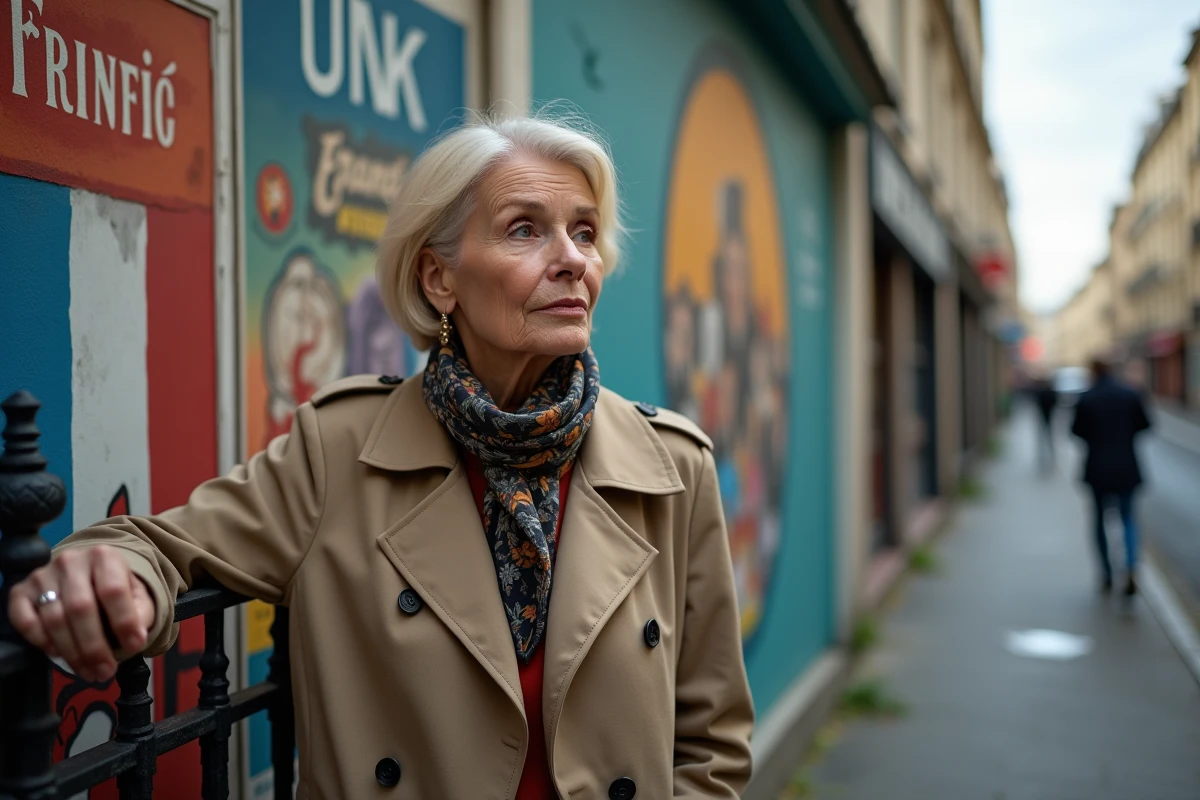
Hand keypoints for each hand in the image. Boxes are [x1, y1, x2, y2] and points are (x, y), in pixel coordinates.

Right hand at [7, 545, 155, 682]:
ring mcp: (42, 575)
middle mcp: (70, 561)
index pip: (113, 590)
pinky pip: (25, 620)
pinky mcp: (20, 591)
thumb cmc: (114, 588)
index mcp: (104, 557)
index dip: (124, 621)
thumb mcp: (137, 595)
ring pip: (55, 619)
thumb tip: (136, 638)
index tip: (134, 647)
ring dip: (72, 652)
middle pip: (80, 608)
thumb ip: (141, 613)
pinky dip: (40, 641)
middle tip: (105, 671)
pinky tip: (58, 653)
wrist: (86, 573)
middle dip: (94, 647)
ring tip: (88, 671)